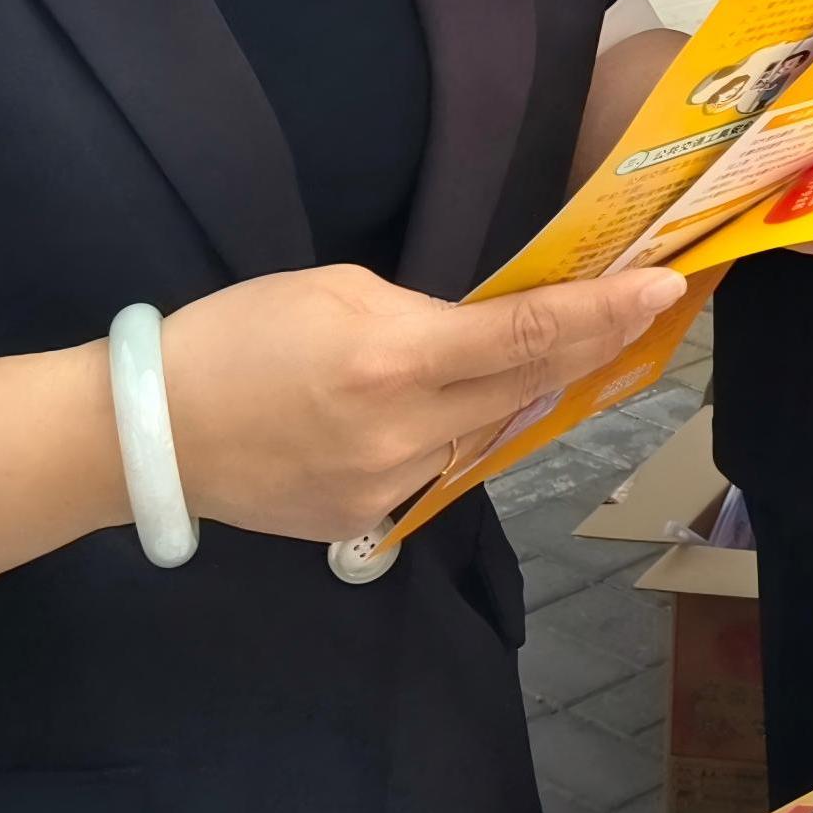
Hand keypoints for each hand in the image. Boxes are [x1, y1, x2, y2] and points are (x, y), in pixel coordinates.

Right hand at [159, 264, 690, 541]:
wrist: (149, 434)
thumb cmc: (240, 334)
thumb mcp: (341, 290)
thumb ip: (429, 311)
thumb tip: (490, 329)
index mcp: (397, 358)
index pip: (531, 334)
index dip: (605, 312)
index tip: (664, 288)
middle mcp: (403, 432)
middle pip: (530, 385)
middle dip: (592, 344)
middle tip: (643, 309)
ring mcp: (387, 488)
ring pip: (486, 430)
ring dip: (521, 390)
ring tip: (551, 348)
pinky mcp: (365, 524)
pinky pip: (436, 467)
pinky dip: (451, 432)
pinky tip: (438, 407)